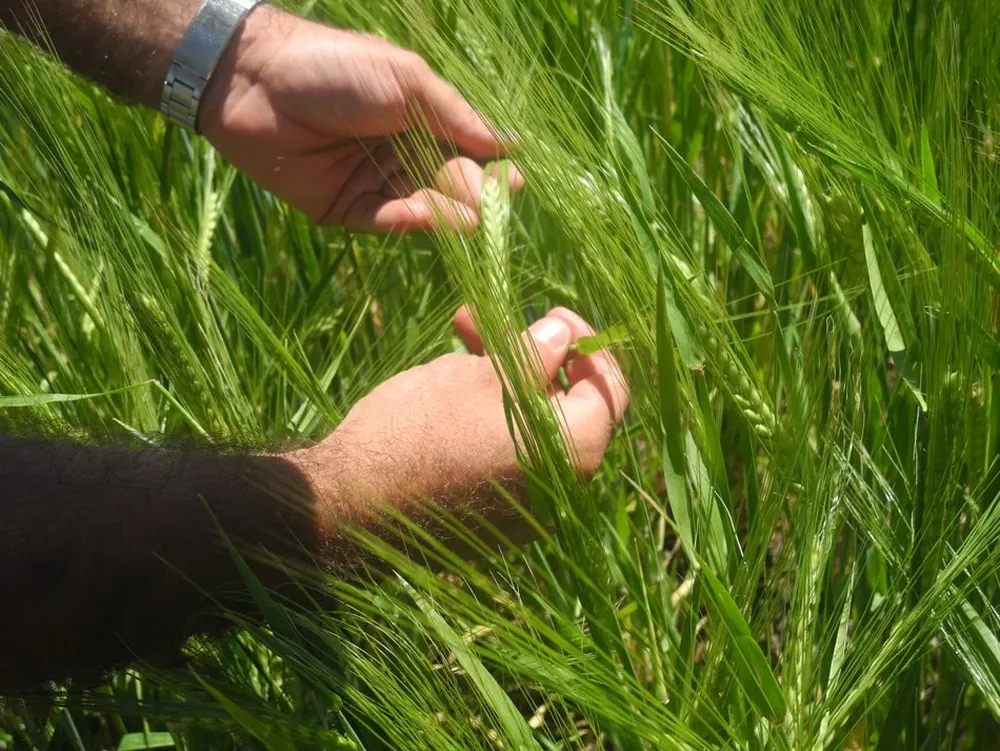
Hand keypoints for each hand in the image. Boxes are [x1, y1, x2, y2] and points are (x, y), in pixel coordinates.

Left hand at [199, 6, 522, 231]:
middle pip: (447, 183)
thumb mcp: (406, 80)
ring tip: (470, 222)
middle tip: (494, 210)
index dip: (489, 168)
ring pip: (421, 206)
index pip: (465, 151)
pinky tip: (428, 217)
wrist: (255, 80)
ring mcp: (372, 182)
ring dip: (446, 215)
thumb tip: (508, 145)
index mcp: (418, 118)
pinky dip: (407, 221)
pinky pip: (383, 220)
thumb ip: (455, 116)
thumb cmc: (335, 67)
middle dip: (472, 196)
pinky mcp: (344, 208)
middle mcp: (400, 153)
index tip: (513, 183)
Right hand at [287, 307, 628, 532]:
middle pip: (568, 406)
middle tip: (489, 321)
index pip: (609, 387)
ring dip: (505, 381)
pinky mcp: (496, 521)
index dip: (586, 342)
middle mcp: (565, 489)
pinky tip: (451, 389)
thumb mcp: (478, 375)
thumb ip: (534, 353)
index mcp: (575, 450)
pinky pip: (511, 458)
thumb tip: (564, 334)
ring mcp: (530, 511)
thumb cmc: (417, 432)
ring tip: (457, 342)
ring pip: (534, 428)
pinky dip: (494, 420)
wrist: (348, 509)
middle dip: (532, 355)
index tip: (553, 313)